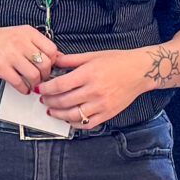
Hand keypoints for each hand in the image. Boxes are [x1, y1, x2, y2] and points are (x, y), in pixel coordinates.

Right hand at [0, 24, 59, 92]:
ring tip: (32, 83)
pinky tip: (23, 88)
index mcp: (27, 32)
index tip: (49, 66)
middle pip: (45, 64)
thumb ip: (36, 44)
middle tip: (41, 77)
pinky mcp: (1, 68)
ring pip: (34, 75)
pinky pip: (20, 83)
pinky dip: (24, 89)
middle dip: (46, 75)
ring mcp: (10, 55)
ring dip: (36, 83)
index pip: (52, 49)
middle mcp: (20, 42)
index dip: (53, 61)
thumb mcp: (18, 35)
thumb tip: (57, 57)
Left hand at [37, 46, 151, 129]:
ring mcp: (102, 104)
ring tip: (51, 111)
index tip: (39, 89)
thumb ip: (71, 60)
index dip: (46, 88)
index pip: (60, 85)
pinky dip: (75, 123)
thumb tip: (53, 60)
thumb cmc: (118, 61)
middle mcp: (95, 90)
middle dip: (49, 101)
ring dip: (58, 114)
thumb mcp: (92, 55)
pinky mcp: (108, 113)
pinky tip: (68, 118)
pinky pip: (87, 123)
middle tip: (43, 99)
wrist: (140, 71)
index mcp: (89, 74)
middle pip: (63, 101)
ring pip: (73, 115)